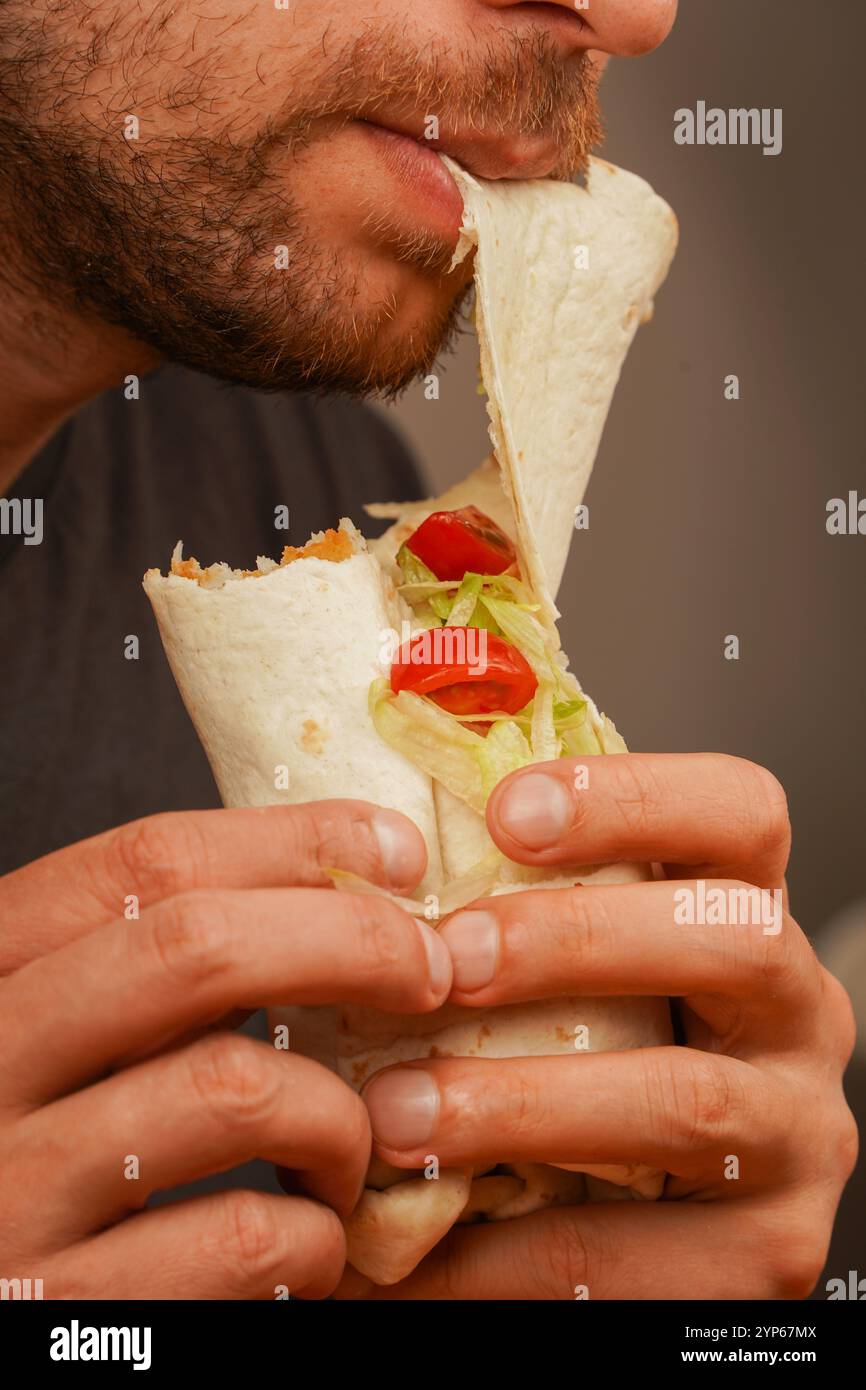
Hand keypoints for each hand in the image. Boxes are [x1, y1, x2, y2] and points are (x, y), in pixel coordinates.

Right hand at [0, 801, 449, 1299]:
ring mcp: (11, 1194)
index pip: (141, 861)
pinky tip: (306, 1245)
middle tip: (430, 971)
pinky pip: (244, 1239)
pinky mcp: (61, 1312)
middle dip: (351, 939)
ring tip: (343, 1153)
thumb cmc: (51, 1154)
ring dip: (338, 1119)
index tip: (398, 850)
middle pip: (194, 948)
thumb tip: (343, 878)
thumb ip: (160, 963)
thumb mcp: (75, 1031)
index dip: (293, 840)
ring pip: (237, 1091)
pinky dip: (314, 1239)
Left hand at [346, 754, 856, 1299]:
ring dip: (524, 1102)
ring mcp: (799, 1138)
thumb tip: (376, 842)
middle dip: (579, 938)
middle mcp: (801, 1016)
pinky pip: (633, 1255)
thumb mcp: (576, 973)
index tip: (505, 809)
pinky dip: (504, 1255)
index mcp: (748, 916)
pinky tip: (410, 1249)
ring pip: (687, 1102)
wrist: (654, 1239)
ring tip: (398, 1115)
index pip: (742, 815)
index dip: (635, 796)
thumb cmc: (587, 1061)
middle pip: (735, 936)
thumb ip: (520, 907)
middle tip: (449, 960)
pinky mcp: (768, 1257)